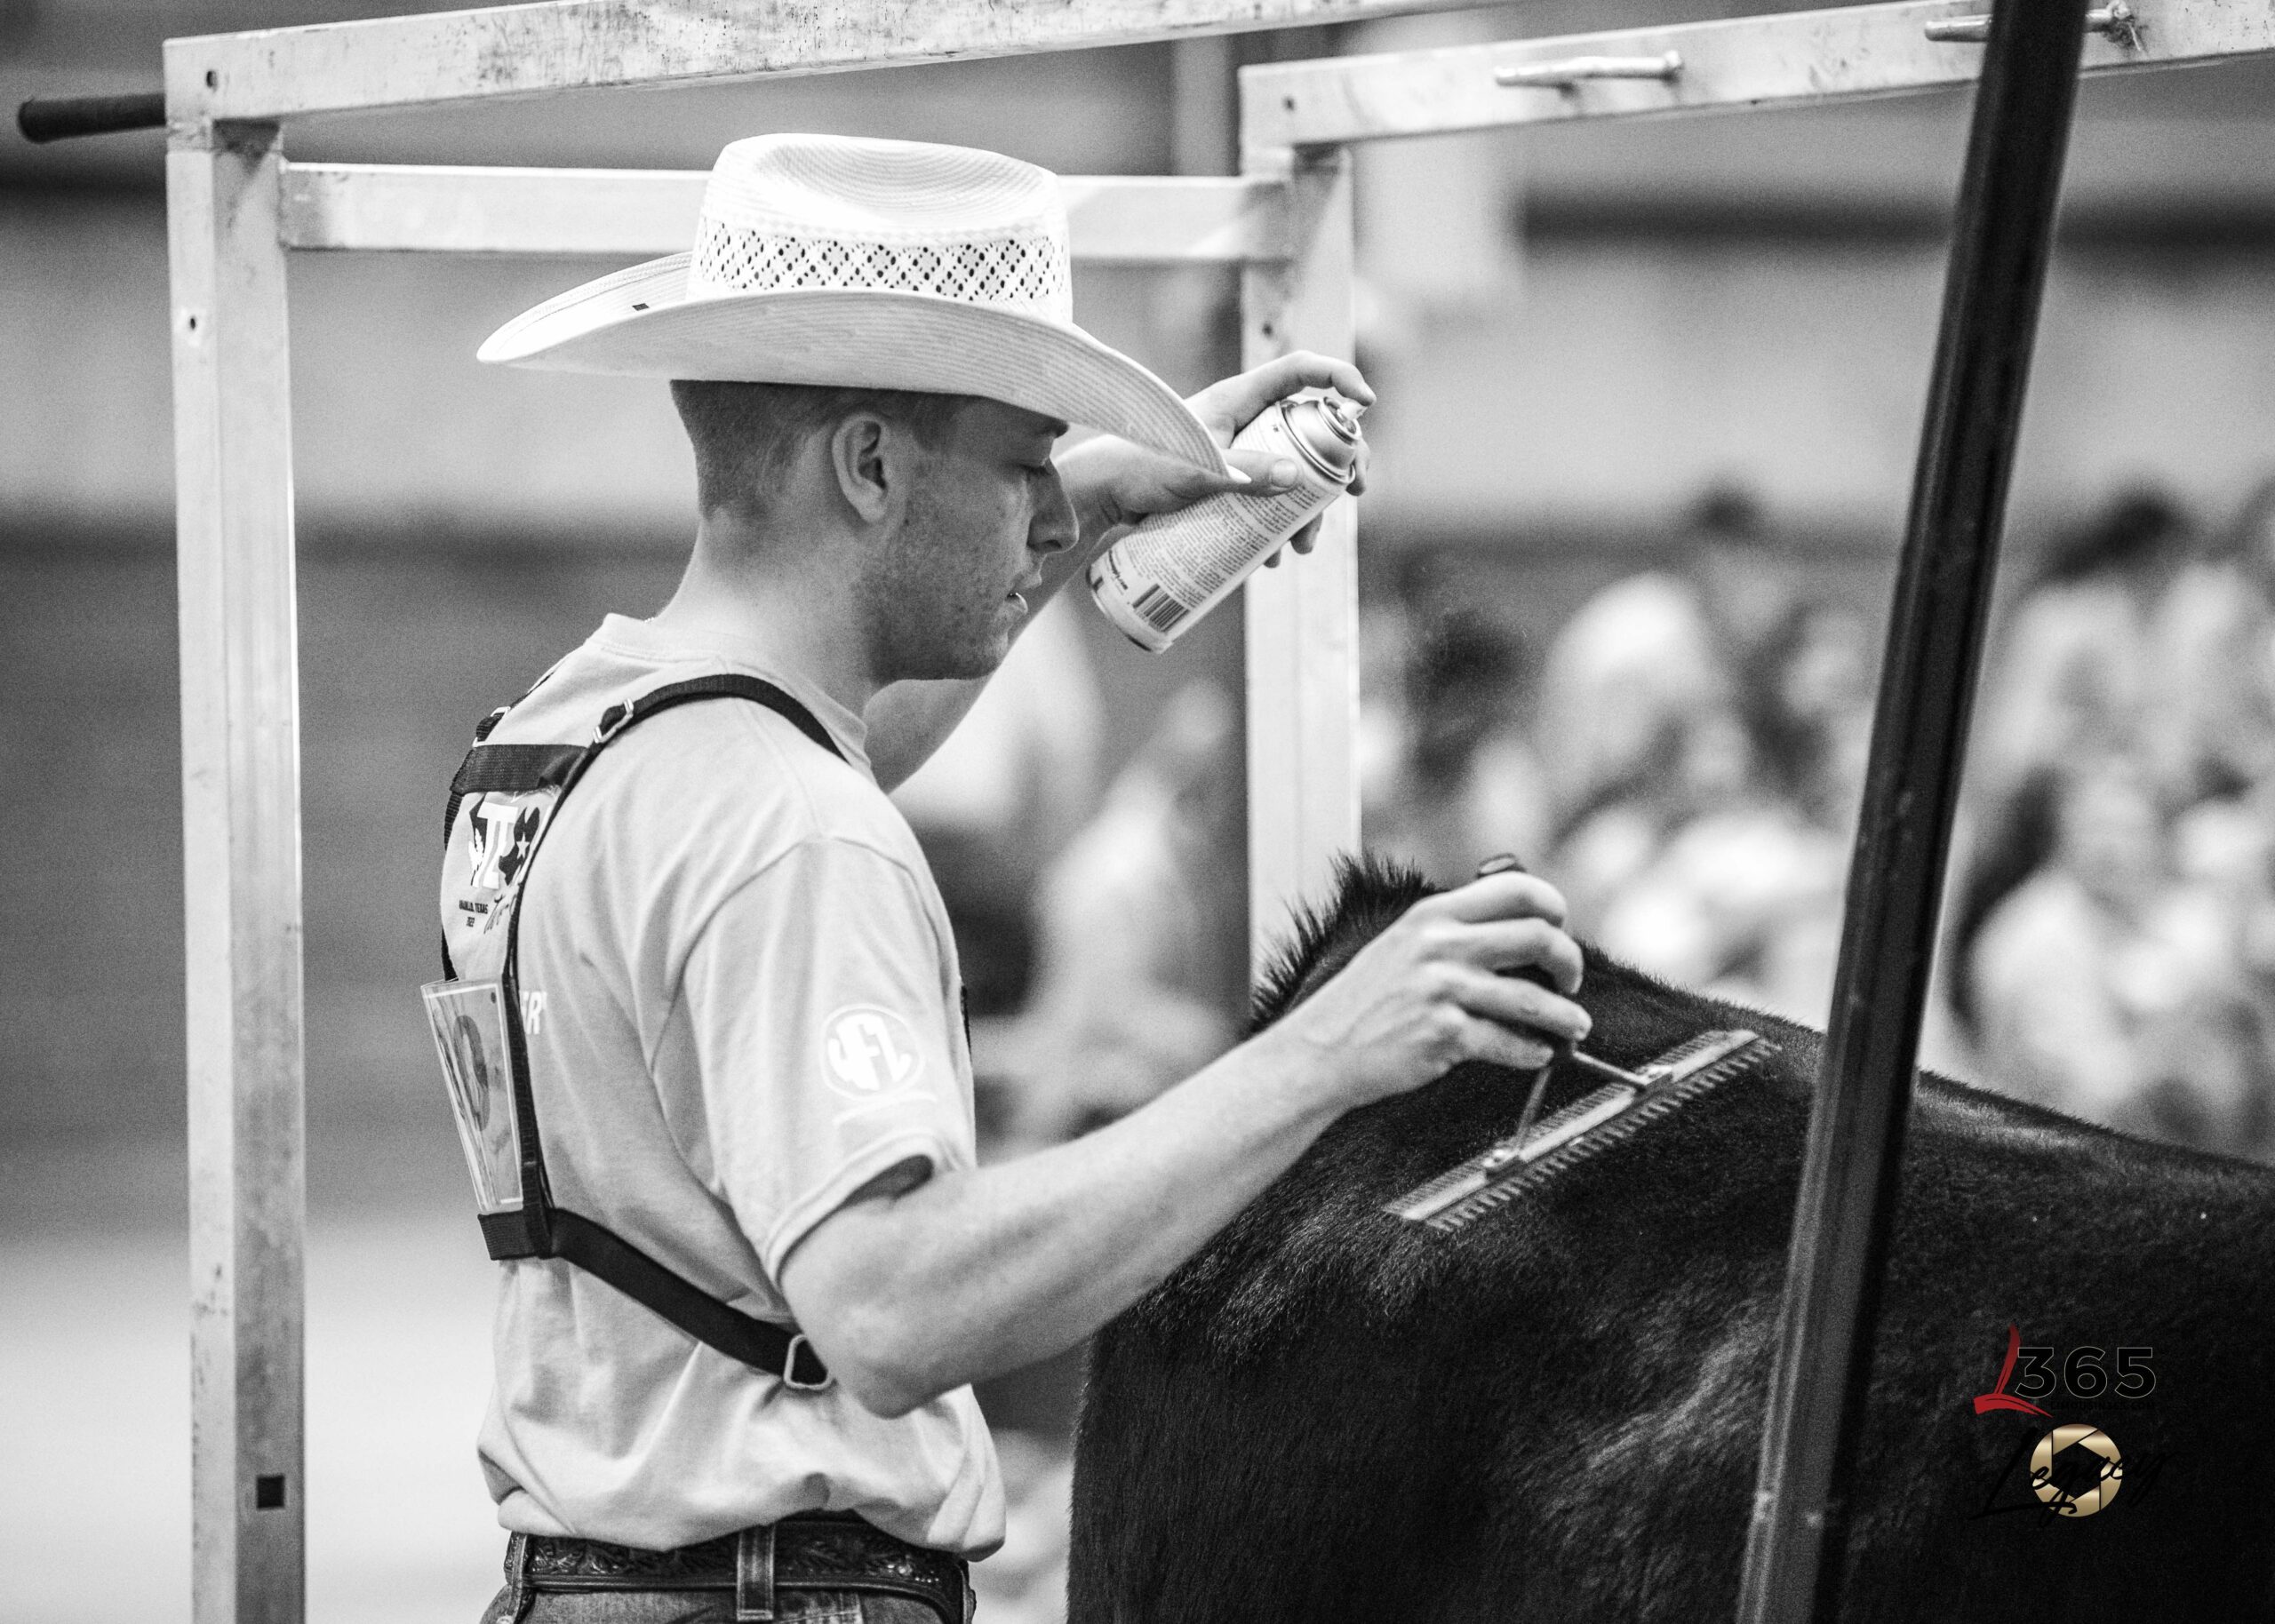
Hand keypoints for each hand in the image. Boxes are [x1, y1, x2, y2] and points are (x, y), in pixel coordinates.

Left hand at [1056, 350, 1372, 554]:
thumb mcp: (1198, 469)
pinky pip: (1267, 499)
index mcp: (1240, 398)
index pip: (1300, 371)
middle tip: (1356, 491)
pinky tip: (1271, 556)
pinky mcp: (1229, 482)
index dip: (1338, 378)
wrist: (1104, 493)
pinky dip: (1277, 525)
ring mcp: (1239, 452)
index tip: (1366, 403)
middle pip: (1311, 430)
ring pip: (1293, 473)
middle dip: (1339, 463)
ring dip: (1308, 509)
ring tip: (1302, 547)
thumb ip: (1244, 472)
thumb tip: (1299, 478)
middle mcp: (1245, 421)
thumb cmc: (1142, 466)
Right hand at [1261, 871, 1588, 1110]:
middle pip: (1538, 937)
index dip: (1553, 907)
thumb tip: (1516, 936)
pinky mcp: (1444, 1034)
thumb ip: (1451, 933)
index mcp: (1433, 915)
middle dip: (1570, 962)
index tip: (1560, 928)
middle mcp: (1440, 945)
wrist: (1320, 1050)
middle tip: (1571, 980)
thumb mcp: (1401, 945)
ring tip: (1574, 1025)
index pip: (1517, 889)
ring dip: (1565, 1015)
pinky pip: (1511, 1043)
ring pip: (1533, 997)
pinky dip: (1534, 1052)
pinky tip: (1539, 1054)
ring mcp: (1442, 990)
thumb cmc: (1363, 1003)